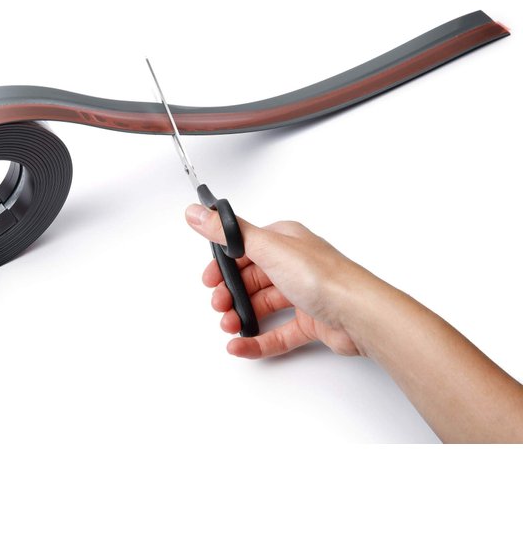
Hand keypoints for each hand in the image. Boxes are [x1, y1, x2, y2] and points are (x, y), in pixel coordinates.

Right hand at [185, 203, 374, 358]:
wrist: (359, 314)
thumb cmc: (322, 276)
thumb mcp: (267, 247)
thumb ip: (228, 232)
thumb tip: (198, 213)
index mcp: (285, 241)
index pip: (245, 248)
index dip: (224, 264)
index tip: (209, 278)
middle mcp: (294, 264)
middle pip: (251, 279)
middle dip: (230, 293)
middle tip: (218, 304)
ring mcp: (302, 294)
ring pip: (262, 306)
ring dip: (240, 317)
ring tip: (229, 326)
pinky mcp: (310, 322)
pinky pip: (277, 333)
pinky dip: (257, 340)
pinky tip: (241, 345)